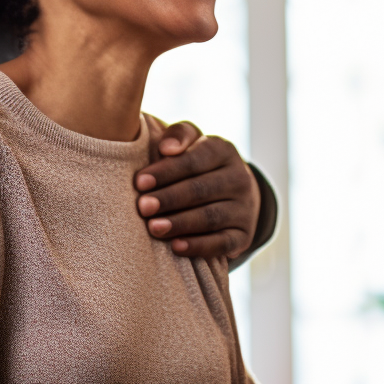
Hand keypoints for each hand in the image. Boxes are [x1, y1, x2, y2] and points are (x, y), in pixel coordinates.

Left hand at [134, 122, 260, 258]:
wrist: (233, 194)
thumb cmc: (196, 164)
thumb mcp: (191, 142)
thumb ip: (179, 135)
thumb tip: (167, 148)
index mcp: (223, 151)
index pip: (194, 160)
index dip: (166, 171)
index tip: (139, 182)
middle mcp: (239, 178)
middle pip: (201, 189)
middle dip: (169, 199)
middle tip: (142, 207)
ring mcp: (244, 208)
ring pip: (210, 217)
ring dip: (180, 223)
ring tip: (153, 227)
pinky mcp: (244, 235)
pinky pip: (222, 243)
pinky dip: (199, 246)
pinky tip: (176, 247)